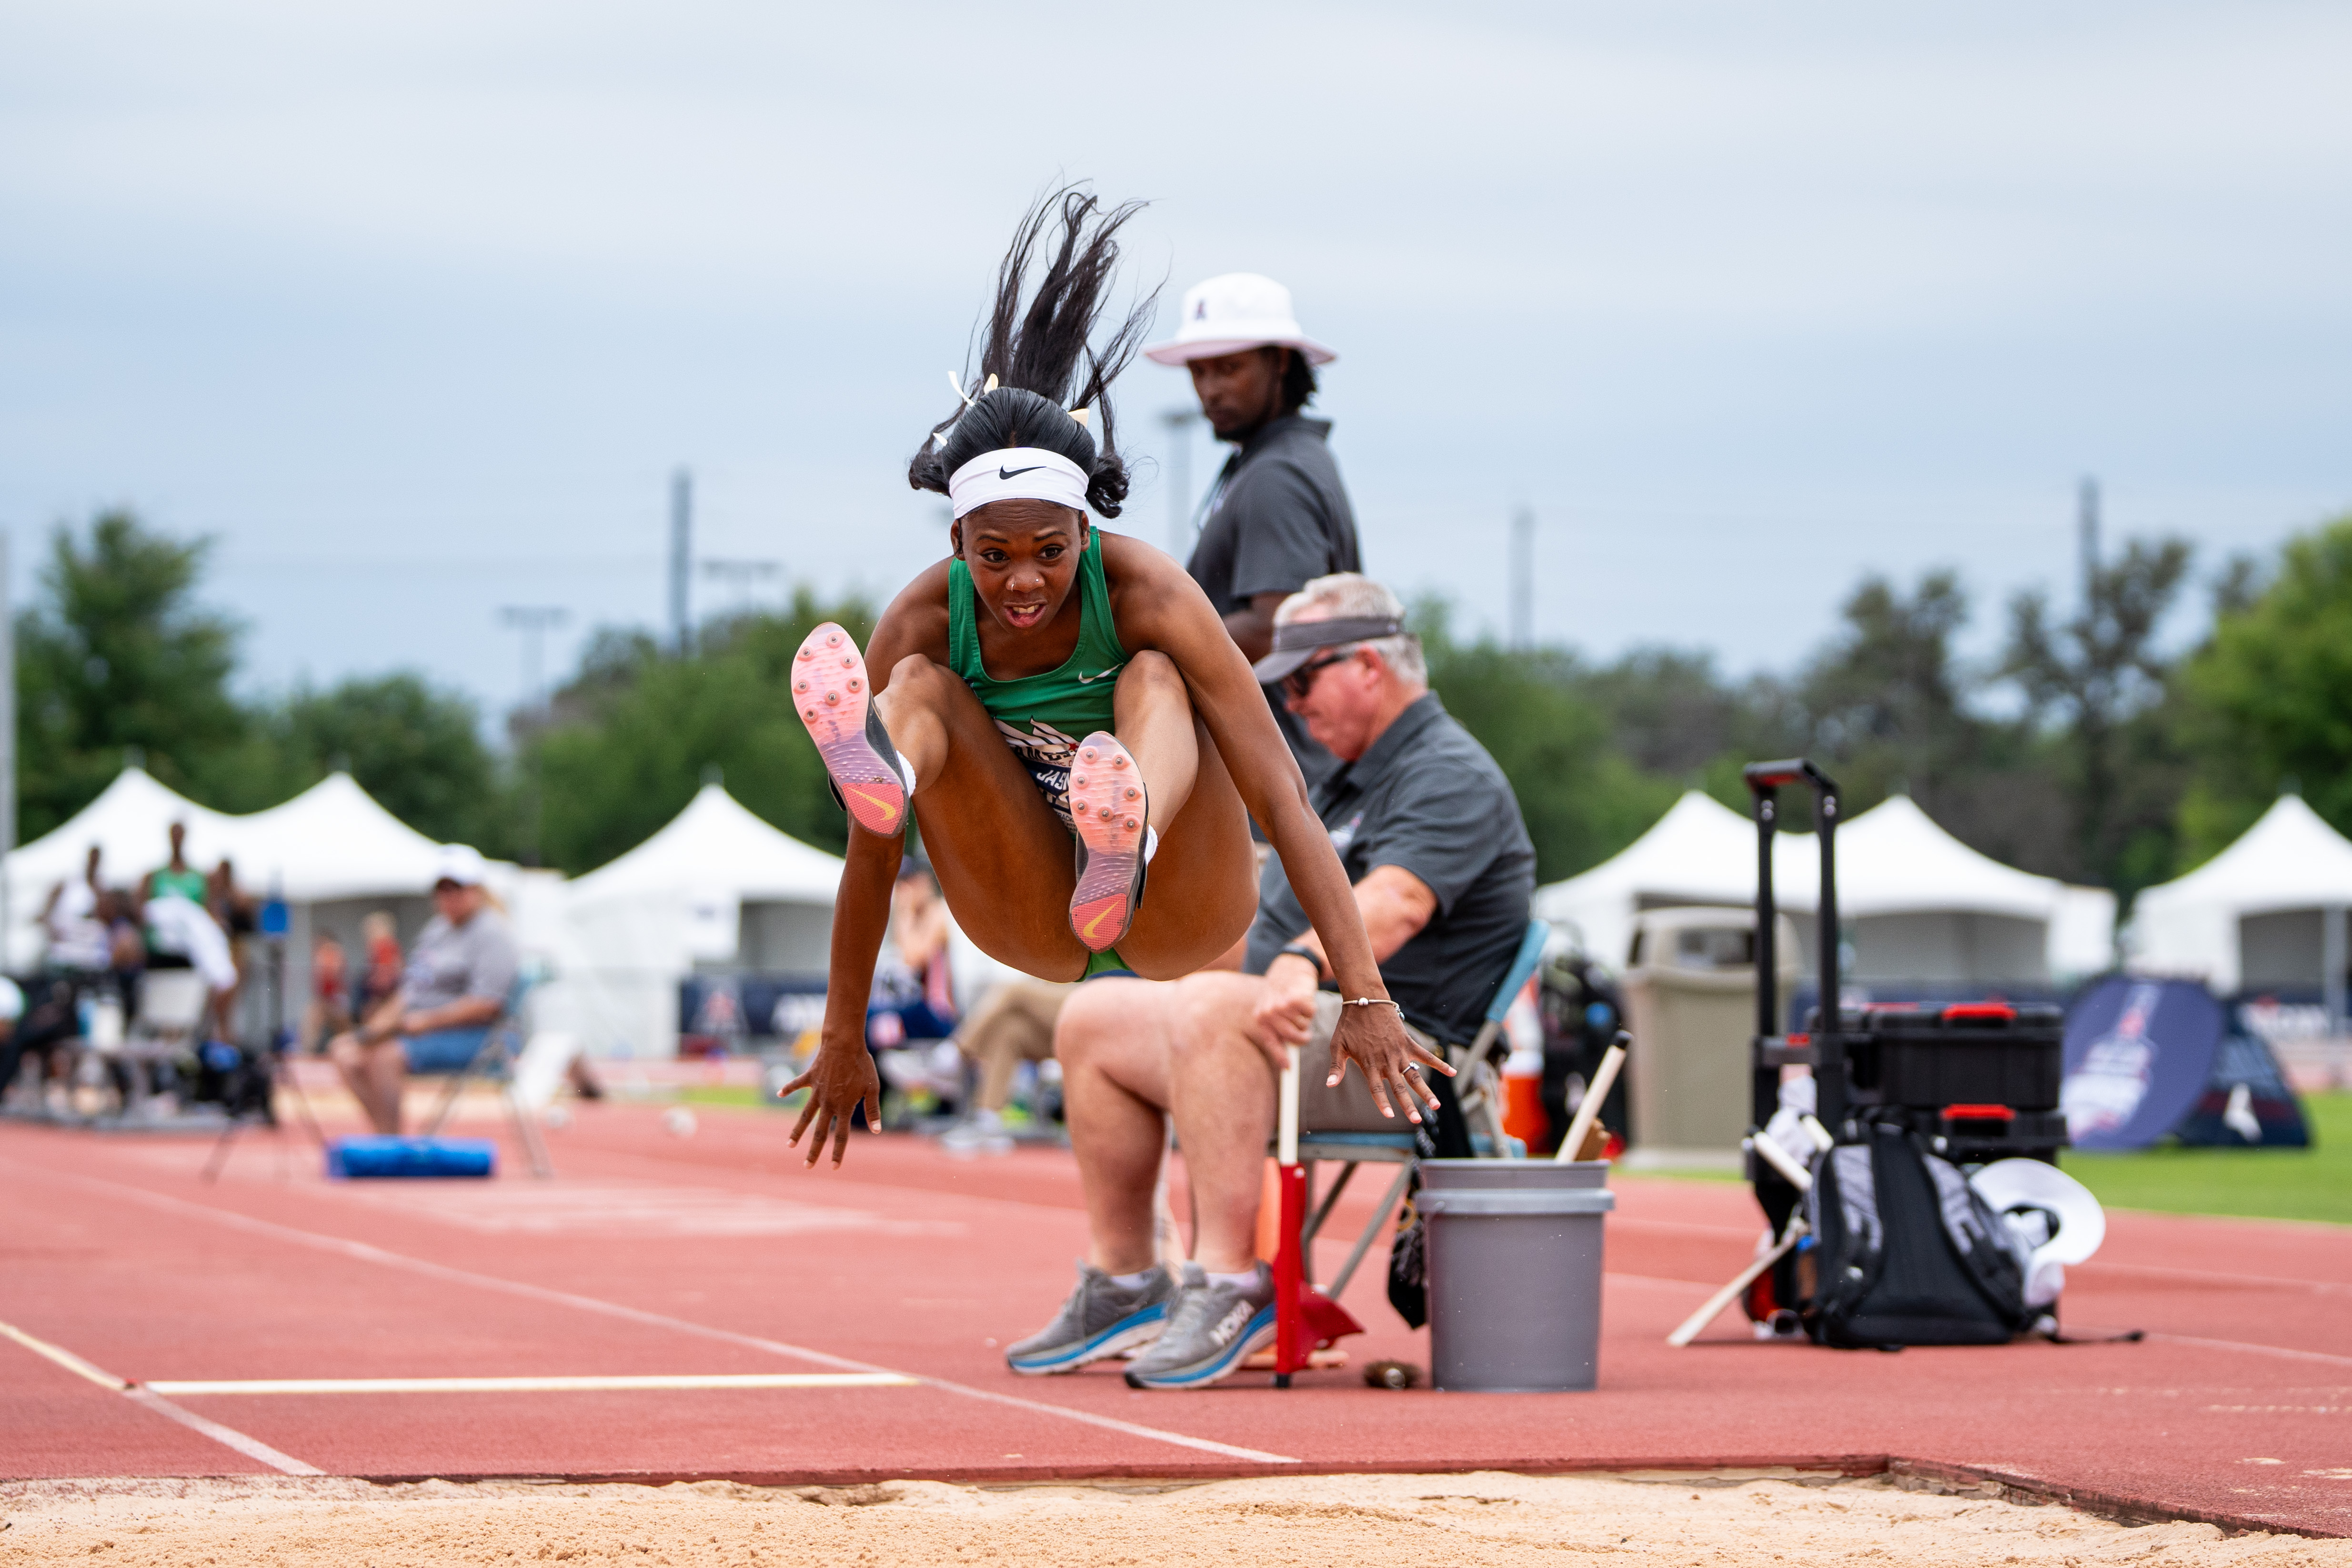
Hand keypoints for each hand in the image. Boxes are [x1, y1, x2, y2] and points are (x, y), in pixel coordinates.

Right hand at [780, 1037, 882, 1167]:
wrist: (844, 1043)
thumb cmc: (861, 1065)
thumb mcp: (872, 1088)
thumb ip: (872, 1110)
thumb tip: (876, 1131)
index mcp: (844, 1107)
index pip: (841, 1135)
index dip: (838, 1152)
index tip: (833, 1167)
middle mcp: (828, 1103)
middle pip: (820, 1132)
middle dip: (814, 1151)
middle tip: (807, 1166)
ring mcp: (817, 1091)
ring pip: (805, 1116)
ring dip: (797, 1131)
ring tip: (789, 1145)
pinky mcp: (810, 1078)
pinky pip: (797, 1085)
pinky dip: (788, 1089)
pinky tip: (779, 1095)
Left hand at [1246, 956, 1318, 1068]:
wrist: (1289, 966)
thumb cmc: (1281, 992)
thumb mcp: (1271, 1009)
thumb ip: (1277, 1030)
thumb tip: (1286, 1060)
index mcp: (1261, 1018)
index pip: (1271, 1042)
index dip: (1280, 1057)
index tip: (1288, 1069)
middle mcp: (1269, 1013)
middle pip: (1292, 1037)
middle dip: (1302, 1037)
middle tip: (1307, 1033)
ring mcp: (1282, 1006)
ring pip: (1303, 1026)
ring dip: (1306, 1019)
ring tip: (1300, 1008)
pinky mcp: (1296, 998)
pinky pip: (1310, 1014)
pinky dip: (1312, 1009)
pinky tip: (1305, 999)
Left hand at [1327, 1002, 1449, 1123]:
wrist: (1365, 1000)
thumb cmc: (1349, 1025)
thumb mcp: (1337, 1045)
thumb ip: (1336, 1067)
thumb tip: (1329, 1085)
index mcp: (1369, 1064)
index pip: (1376, 1088)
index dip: (1382, 1102)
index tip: (1390, 1116)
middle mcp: (1386, 1060)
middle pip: (1399, 1087)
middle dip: (1408, 1105)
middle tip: (1417, 1120)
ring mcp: (1399, 1052)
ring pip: (1414, 1075)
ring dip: (1426, 1091)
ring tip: (1436, 1106)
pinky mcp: (1408, 1043)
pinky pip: (1426, 1055)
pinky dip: (1440, 1064)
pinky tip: (1453, 1073)